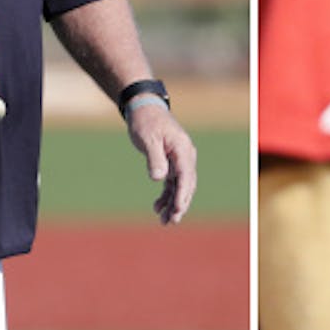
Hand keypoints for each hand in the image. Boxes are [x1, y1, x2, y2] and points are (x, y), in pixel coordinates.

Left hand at [126, 102, 197, 224]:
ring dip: (173, 203)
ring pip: (180, 186)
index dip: (183, 194)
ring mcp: (179, 159)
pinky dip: (166, 195)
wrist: (144, 108)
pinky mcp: (171, 162)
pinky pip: (172, 182)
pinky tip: (157, 207)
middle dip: (180, 204)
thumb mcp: (148, 138)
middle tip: (171, 221)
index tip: (178, 209)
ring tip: (164, 221)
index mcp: (182, 148)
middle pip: (186, 184)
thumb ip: (155, 158)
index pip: (186, 175)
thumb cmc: (146, 121)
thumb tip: (159, 178)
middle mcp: (185, 155)